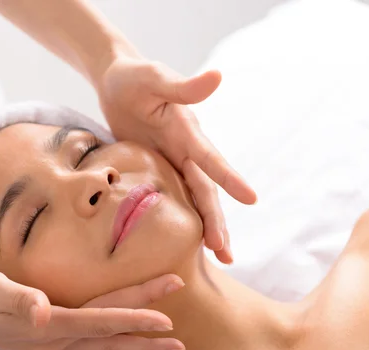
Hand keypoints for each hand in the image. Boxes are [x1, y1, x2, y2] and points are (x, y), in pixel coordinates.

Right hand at [0, 267, 185, 349]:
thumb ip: (15, 298)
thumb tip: (40, 310)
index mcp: (45, 325)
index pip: (98, 320)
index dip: (132, 319)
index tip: (165, 319)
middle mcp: (52, 342)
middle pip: (108, 339)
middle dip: (145, 339)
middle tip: (181, 344)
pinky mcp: (44, 348)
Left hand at [96, 54, 256, 263]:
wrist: (116, 82)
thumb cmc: (135, 77)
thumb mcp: (154, 78)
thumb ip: (183, 85)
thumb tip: (218, 75)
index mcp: (187, 131)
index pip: (209, 159)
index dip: (229, 178)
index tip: (251, 199)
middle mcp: (185, 150)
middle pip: (205, 190)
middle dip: (216, 220)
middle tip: (226, 254)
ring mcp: (172, 162)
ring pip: (193, 199)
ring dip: (205, 226)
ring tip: (218, 256)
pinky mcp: (156, 170)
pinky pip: (170, 198)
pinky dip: (181, 218)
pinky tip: (185, 241)